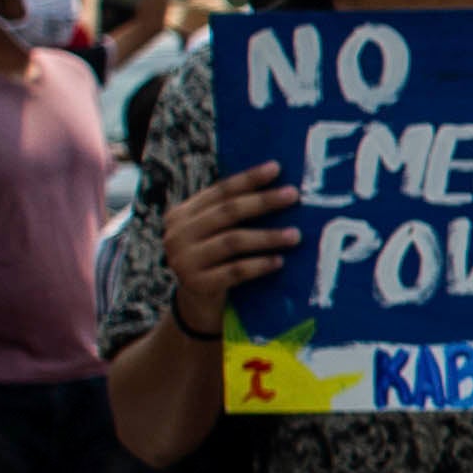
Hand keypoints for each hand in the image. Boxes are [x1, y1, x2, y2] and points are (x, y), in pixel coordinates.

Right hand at [162, 162, 302, 328]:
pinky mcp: (197, 284)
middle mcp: (177, 234)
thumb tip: (279, 187)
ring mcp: (183, 260)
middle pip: (227, 212)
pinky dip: (259, 265)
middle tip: (293, 195)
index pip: (219, 191)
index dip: (248, 179)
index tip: (276, 168)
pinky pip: (235, 271)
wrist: (199, 304)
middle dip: (263, 202)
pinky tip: (279, 261)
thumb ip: (231, 213)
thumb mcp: (216, 232)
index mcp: (181, 214)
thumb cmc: (216, 260)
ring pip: (233, 241)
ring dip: (267, 237)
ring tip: (295, 235)